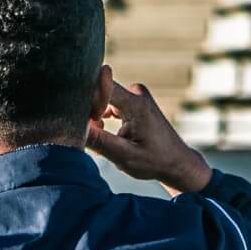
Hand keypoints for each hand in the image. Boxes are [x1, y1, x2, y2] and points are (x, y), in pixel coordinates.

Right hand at [85, 80, 212, 195]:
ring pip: (102, 98)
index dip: (85, 102)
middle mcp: (136, 93)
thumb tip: (73, 128)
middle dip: (88, 112)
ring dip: (94, 116)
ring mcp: (136, 95)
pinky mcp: (134, 100)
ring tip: (100, 137)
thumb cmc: (154, 161)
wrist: (177, 162)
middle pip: (98, 92)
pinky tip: (104, 133)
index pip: (98, 87)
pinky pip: (109, 101)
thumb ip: (97, 140)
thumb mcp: (123, 156)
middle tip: (90, 135)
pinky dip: (101, 116)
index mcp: (135, 103)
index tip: (84, 124)